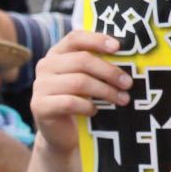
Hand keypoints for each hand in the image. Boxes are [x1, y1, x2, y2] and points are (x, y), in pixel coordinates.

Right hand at [29, 30, 130, 152]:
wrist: (62, 133)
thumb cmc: (80, 101)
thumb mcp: (89, 79)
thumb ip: (99, 66)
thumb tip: (130, 58)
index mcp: (58, 53)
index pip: (75, 38)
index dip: (97, 40)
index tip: (118, 47)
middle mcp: (46, 66)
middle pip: (82, 60)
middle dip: (109, 71)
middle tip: (128, 83)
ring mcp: (40, 86)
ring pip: (79, 82)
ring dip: (105, 91)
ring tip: (122, 99)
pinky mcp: (40, 106)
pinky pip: (69, 102)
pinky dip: (87, 106)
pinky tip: (95, 111)